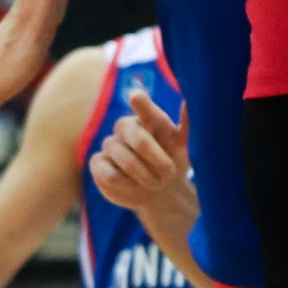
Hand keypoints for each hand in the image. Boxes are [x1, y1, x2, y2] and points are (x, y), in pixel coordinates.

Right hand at [88, 86, 199, 246]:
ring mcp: (109, 145)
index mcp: (147, 118)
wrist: (159, 191)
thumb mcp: (183, 147)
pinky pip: (109, 174)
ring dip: (145, 175)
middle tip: (170, 172)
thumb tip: (189, 102)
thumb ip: (186, 125)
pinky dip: (126, 184)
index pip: (142, 105)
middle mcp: (125, 127)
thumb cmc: (172, 162)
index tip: (136, 96)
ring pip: (125, 159)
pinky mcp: (98, 164)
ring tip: (155, 183)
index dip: (140, 103)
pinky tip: (133, 185)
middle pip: (138, 138)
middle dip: (156, 158)